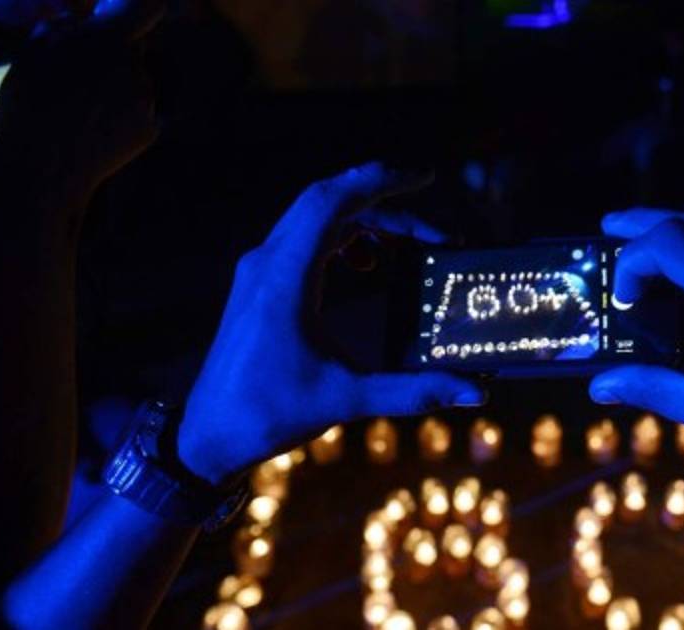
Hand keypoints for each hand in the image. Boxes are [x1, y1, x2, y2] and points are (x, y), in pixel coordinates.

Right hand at [0, 0, 163, 234]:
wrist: (41, 173)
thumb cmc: (27, 110)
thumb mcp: (32, 56)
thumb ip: (63, 28)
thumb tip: (78, 18)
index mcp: (109, 41)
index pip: (146, 9)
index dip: (135, 12)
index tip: (122, 19)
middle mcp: (137, 67)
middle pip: (134, 51)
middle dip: (113, 58)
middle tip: (80, 82)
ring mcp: (148, 100)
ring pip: (137, 82)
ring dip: (117, 89)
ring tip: (80, 112)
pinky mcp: (152, 128)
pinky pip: (141, 111)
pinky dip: (124, 117)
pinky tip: (95, 131)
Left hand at [179, 164, 485, 486]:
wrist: (209, 436)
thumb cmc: (268, 413)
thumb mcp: (346, 399)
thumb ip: (413, 391)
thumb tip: (475, 391)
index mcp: (285, 277)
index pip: (331, 202)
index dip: (379, 182)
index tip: (423, 177)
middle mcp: (267, 262)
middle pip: (325, 200)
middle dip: (380, 193)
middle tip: (427, 195)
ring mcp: (259, 271)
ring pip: (314, 218)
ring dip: (363, 217)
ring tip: (410, 240)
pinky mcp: (258, 285)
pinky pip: (303, 238)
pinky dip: (341, 237)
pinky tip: (367, 263)